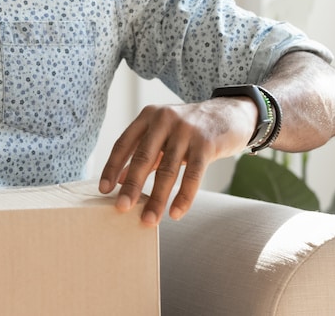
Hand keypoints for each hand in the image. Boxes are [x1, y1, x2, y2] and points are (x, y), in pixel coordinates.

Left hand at [98, 98, 253, 225]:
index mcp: (148, 116)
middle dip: (132, 186)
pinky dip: (183, 196)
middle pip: (143, 157)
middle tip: (121, 208)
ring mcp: (186, 130)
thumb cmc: (191, 129)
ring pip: (167, 170)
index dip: (112, 167)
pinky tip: (175, 213)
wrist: (230, 114)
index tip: (104, 190)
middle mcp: (164, 120)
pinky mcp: (206, 144)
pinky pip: (192, 174)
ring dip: (157, 198)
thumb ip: (144, 154)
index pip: (123, 143)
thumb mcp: (163, 135)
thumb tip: (121, 179)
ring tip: (149, 220)